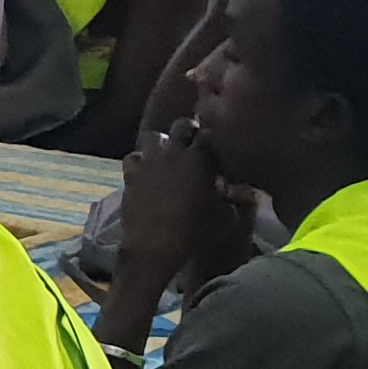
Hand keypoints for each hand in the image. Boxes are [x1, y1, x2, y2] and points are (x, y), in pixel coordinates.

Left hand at [117, 122, 246, 276]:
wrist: (155, 244)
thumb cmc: (195, 231)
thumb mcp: (225, 215)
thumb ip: (233, 197)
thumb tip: (237, 188)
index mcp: (200, 158)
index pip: (209, 133)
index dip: (213, 138)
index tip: (215, 145)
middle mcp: (174, 152)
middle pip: (182, 125)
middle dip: (189, 130)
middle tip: (193, 142)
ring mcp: (149, 160)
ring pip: (154, 135)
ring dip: (162, 142)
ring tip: (167, 154)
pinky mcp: (130, 173)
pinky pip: (133, 156)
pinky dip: (139, 160)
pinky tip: (145, 171)